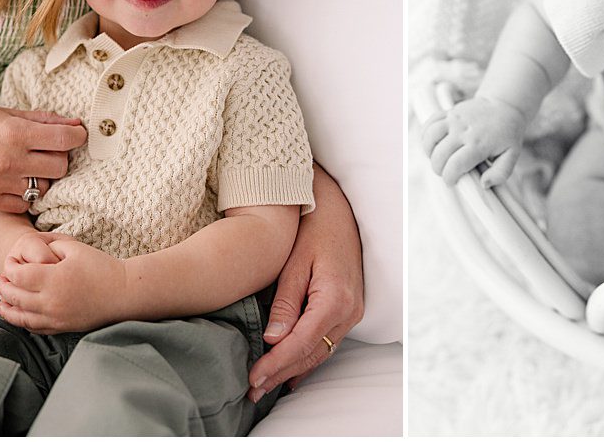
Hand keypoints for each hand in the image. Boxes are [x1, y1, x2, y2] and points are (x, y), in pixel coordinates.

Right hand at [0, 101, 84, 212]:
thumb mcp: (7, 112)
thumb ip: (44, 120)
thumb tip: (76, 125)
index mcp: (13, 132)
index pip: (63, 141)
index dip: (77, 136)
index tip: (78, 134)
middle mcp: (7, 160)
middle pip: (59, 167)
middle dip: (59, 157)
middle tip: (47, 149)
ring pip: (44, 188)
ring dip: (42, 177)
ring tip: (28, 164)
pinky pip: (24, 204)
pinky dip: (25, 193)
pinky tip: (15, 178)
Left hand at [0, 234, 127, 332]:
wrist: (124, 293)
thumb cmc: (101, 267)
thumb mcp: (73, 247)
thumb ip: (48, 247)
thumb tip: (29, 252)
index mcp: (52, 280)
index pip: (18, 277)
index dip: (9, 268)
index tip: (9, 262)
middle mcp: (51, 302)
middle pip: (15, 297)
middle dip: (3, 288)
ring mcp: (57, 318)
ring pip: (22, 318)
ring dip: (8, 310)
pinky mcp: (64, 328)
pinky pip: (37, 329)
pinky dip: (23, 323)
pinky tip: (18, 316)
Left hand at [248, 191, 367, 400]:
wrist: (336, 213)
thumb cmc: (311, 232)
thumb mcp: (293, 263)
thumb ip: (285, 303)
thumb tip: (273, 340)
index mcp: (335, 300)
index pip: (302, 343)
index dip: (277, 363)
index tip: (253, 377)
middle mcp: (348, 313)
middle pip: (312, 354)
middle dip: (281, 373)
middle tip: (253, 390)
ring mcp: (351, 315)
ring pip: (320, 353)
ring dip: (292, 371)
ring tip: (265, 385)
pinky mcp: (347, 313)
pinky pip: (325, 344)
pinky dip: (306, 359)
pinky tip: (290, 374)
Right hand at [420, 93, 528, 186]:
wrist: (503, 106)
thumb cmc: (507, 135)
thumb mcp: (511, 156)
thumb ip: (500, 174)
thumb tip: (483, 184)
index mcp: (479, 144)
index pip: (454, 165)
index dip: (449, 177)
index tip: (451, 182)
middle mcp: (463, 130)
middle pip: (439, 154)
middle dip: (438, 169)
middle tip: (445, 173)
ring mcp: (454, 119)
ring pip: (430, 137)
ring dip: (429, 152)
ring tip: (436, 159)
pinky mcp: (448, 112)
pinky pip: (429, 124)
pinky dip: (425, 136)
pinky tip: (432, 145)